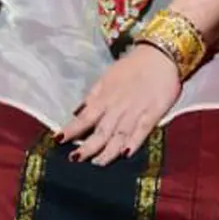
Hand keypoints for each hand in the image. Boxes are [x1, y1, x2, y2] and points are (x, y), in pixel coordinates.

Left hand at [57, 45, 182, 166]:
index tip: (58, 140)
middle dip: (88, 146)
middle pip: (101, 130)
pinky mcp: (153, 114)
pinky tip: (125, 154)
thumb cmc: (131, 68)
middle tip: (75, 159)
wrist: (160, 56)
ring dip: (108, 150)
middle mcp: (118, 106)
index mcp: (106, 96)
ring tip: (97, 163)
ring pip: (119, 135)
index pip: (85, 116)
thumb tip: (76, 113)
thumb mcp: (107, 77)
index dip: (72, 129)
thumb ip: (93, 96)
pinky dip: (133, 142)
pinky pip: (142, 131)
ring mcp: (136, 111)